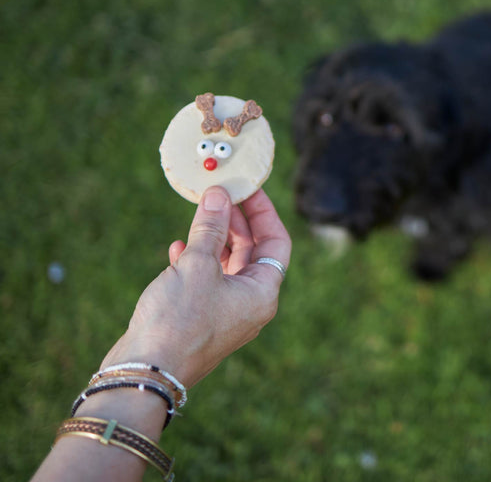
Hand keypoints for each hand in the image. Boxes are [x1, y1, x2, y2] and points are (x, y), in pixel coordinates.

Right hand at [101, 186, 290, 387]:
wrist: (143, 373)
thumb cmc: (178, 320)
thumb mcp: (197, 265)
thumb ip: (211, 227)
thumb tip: (219, 195)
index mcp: (262, 293)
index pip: (276, 241)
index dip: (264, 212)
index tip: (248, 188)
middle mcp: (249, 304)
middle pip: (252, 251)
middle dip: (235, 221)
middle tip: (219, 195)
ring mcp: (225, 313)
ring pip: (227, 264)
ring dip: (213, 238)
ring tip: (199, 214)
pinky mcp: (200, 318)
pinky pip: (206, 281)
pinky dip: (196, 260)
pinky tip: (177, 248)